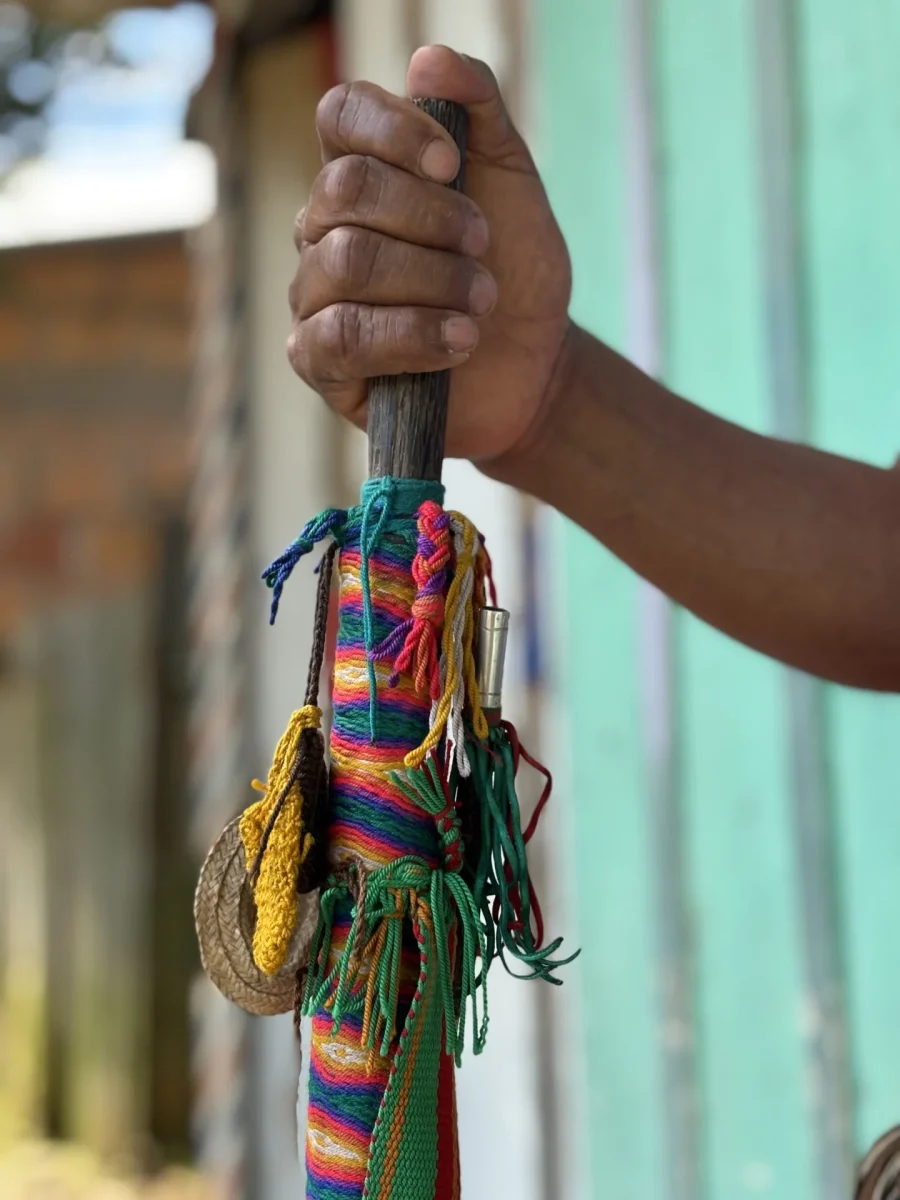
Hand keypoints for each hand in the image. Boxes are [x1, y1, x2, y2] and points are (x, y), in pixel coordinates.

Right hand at [288, 45, 571, 467]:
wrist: (534, 365)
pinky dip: (410, 335)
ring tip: (481, 303)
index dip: (393, 130)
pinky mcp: (319, 361)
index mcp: (364, 174)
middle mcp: (325, 229)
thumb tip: (429, 60)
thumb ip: (479, 111)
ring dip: (432, 280)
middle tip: (485, 249)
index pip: (341, 116)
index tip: (451, 165)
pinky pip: (341, 335)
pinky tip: (457, 343)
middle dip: (431, 219)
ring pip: (347, 262)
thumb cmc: (516, 272)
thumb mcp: (514, 182)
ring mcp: (315, 295)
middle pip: (346, 189)